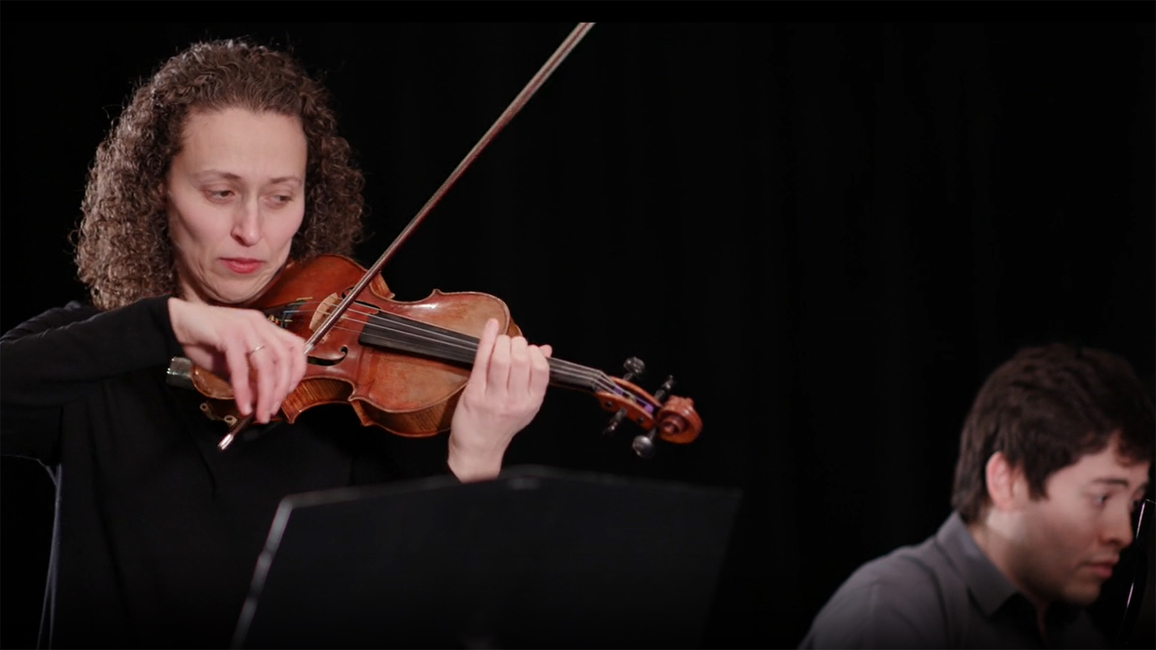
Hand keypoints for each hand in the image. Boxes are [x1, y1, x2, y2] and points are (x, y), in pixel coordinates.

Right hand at [167, 298, 306, 422]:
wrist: (174, 323)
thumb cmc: (203, 342)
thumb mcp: (231, 363)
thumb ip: (249, 377)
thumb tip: (262, 400)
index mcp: (264, 327)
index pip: (296, 347)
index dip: (297, 371)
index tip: (287, 393)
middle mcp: (259, 324)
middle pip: (284, 359)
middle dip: (281, 390)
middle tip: (271, 410)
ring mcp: (246, 326)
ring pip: (266, 364)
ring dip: (265, 394)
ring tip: (260, 413)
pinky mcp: (229, 333)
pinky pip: (241, 367)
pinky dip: (243, 389)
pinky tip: (243, 405)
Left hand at [448, 318, 551, 481]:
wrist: (479, 448)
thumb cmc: (503, 424)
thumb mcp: (527, 404)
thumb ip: (536, 377)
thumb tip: (545, 349)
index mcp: (531, 401)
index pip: (540, 369)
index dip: (534, 352)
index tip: (528, 348)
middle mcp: (514, 401)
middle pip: (520, 360)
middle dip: (518, 343)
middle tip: (513, 342)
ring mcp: (493, 398)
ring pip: (501, 359)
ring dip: (502, 341)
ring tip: (502, 341)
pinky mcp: (473, 394)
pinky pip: (481, 361)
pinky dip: (486, 339)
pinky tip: (490, 327)